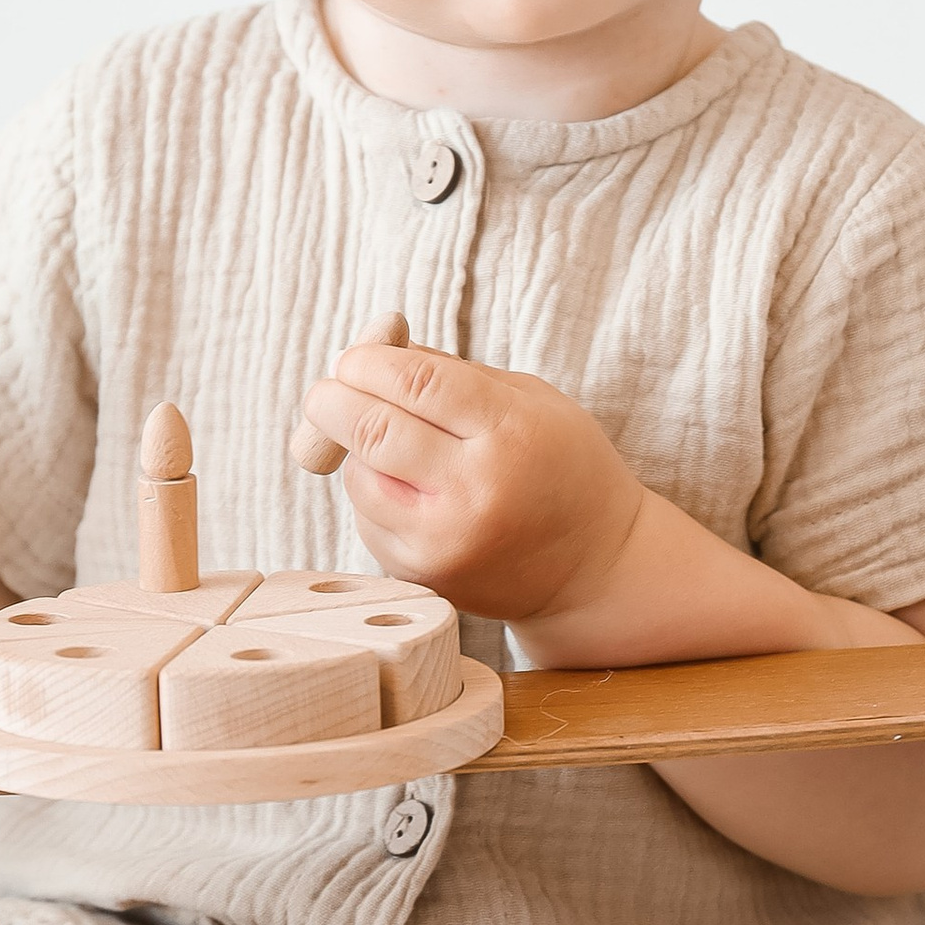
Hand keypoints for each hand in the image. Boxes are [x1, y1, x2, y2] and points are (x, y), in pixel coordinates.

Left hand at [292, 340, 646, 627]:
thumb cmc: (562, 469)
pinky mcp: (422, 575)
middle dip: (332, 400)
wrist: (595, 569)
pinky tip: (409, 491)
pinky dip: (374, 494)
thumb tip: (373, 348)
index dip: (369, 360)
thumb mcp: (530, 401)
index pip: (415, 382)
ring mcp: (443, 541)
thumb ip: (451, 373)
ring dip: (353, 451)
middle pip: (371, 429)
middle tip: (329, 391)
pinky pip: (368, 519)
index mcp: (509, 433)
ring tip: (385, 443)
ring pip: (359, 477)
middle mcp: (473, 491)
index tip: (356, 358)